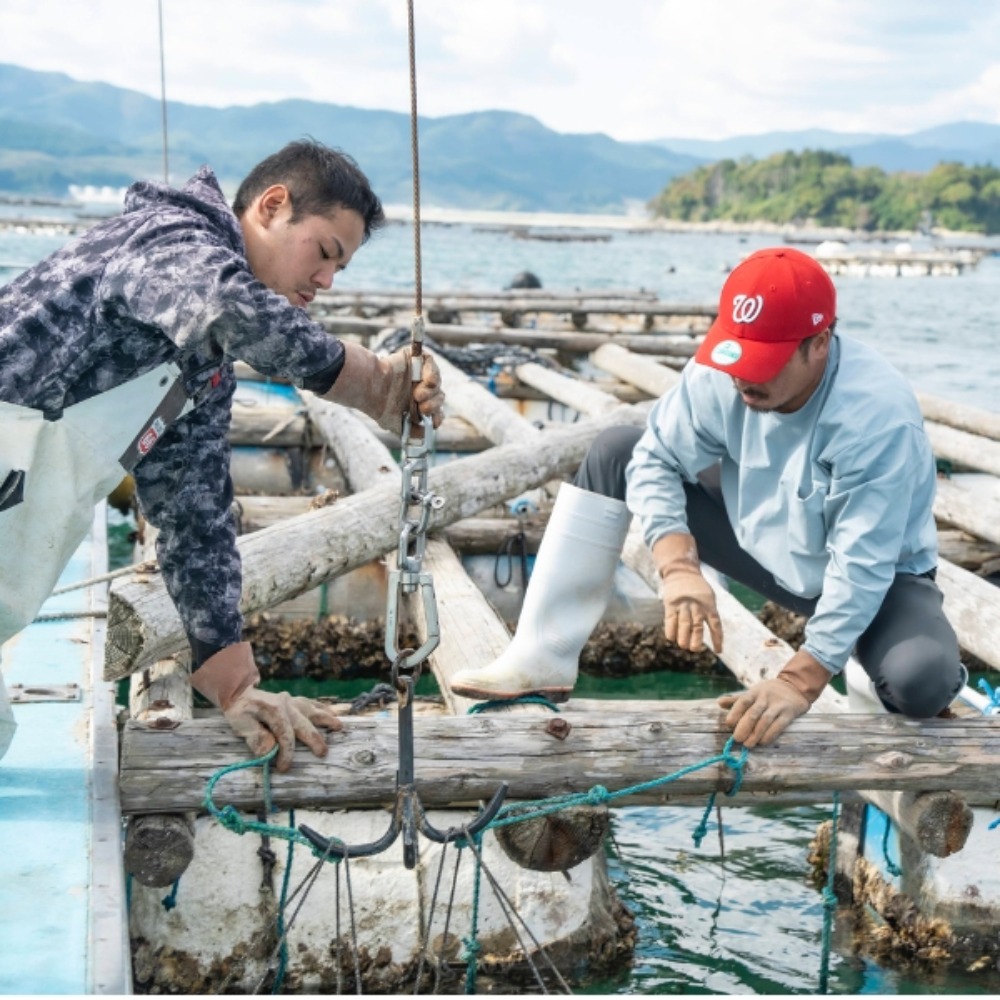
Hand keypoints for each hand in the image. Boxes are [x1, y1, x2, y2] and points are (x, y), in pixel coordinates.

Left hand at [190, 641, 341, 770]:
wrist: (238, 692)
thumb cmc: (239, 710)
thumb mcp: (240, 723)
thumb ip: (255, 736)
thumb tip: (270, 750)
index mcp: (275, 711)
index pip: (285, 736)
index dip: (286, 753)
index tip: (283, 768)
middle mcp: (287, 705)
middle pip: (304, 724)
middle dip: (315, 739)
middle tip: (323, 753)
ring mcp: (292, 701)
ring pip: (312, 710)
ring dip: (326, 719)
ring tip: (339, 727)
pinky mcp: (293, 701)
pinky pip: (311, 704)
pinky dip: (322, 709)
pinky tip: (330, 713)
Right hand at [322, 341, 444, 433]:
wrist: (369, 388)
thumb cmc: (378, 406)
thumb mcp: (396, 425)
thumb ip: (411, 432)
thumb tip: (424, 437)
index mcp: (415, 405)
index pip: (435, 411)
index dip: (437, 416)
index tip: (433, 422)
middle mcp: (418, 389)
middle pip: (438, 397)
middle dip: (433, 405)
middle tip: (423, 408)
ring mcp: (418, 375)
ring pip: (436, 383)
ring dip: (432, 392)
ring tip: (417, 395)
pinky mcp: (416, 359)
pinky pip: (431, 364)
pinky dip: (432, 373)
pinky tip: (428, 382)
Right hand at [661, 566, 723, 652]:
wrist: (682, 571)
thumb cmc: (697, 587)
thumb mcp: (709, 597)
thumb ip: (710, 613)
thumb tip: (713, 633)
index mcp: (709, 605)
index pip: (715, 625)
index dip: (717, 639)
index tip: (718, 651)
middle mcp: (697, 606)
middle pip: (697, 628)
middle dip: (696, 642)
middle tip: (694, 649)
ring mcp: (683, 605)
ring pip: (684, 626)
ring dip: (683, 639)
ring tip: (684, 646)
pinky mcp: (671, 604)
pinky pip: (670, 621)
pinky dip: (671, 632)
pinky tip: (672, 638)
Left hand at [717, 650, 830, 747]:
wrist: (795, 687)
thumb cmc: (769, 693)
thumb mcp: (753, 692)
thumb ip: (737, 700)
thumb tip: (719, 703)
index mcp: (755, 692)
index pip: (743, 701)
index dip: (735, 712)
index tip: (729, 724)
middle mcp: (765, 697)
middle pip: (753, 712)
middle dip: (744, 727)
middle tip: (737, 739)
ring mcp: (778, 705)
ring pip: (765, 720)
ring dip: (756, 734)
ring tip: (748, 744)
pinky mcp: (789, 713)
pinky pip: (779, 725)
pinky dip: (770, 735)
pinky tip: (763, 742)